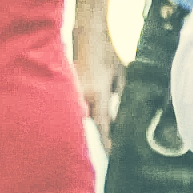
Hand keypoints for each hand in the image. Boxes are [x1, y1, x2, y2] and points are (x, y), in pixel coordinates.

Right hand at [74, 33, 125, 152]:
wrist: (88, 36)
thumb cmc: (108, 55)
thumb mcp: (122, 77)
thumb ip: (121, 99)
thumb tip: (123, 119)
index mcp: (98, 95)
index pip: (103, 126)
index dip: (109, 143)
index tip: (115, 155)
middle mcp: (83, 97)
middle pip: (94, 124)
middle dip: (103, 134)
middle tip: (116, 148)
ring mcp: (74, 94)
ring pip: (86, 116)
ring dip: (96, 121)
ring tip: (108, 130)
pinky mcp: (69, 90)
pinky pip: (80, 107)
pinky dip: (88, 111)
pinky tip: (97, 111)